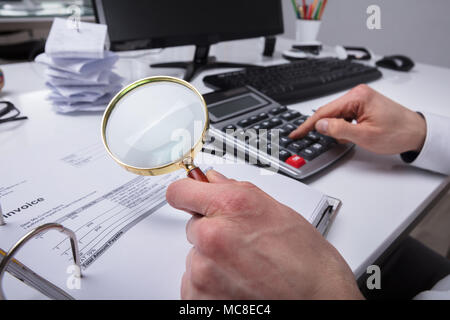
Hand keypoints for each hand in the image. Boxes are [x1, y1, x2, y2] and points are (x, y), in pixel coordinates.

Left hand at [166, 170, 362, 299]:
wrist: (319, 301)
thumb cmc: (307, 262)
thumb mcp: (277, 211)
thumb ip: (237, 191)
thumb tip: (213, 181)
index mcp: (231, 206)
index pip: (180, 191)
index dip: (187, 193)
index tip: (191, 197)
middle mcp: (212, 235)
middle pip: (193, 225)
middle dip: (212, 230)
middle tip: (241, 243)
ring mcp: (203, 269)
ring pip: (195, 256)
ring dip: (212, 259)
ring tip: (245, 267)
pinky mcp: (199, 297)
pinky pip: (194, 282)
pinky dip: (211, 283)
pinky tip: (239, 283)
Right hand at [289, 85, 426, 154]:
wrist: (417, 133)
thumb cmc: (398, 132)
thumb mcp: (365, 135)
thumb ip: (339, 130)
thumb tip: (320, 125)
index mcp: (357, 97)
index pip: (325, 111)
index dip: (308, 125)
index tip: (296, 133)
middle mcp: (358, 94)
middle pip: (329, 112)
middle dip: (325, 128)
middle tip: (313, 139)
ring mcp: (361, 99)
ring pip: (337, 116)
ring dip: (337, 129)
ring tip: (348, 139)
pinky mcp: (363, 105)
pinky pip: (345, 116)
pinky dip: (344, 127)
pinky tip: (351, 135)